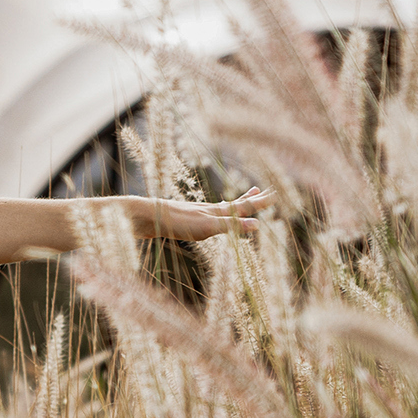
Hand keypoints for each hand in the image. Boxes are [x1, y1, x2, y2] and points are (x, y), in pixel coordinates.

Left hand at [126, 187, 271, 242]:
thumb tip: (258, 226)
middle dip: (251, 200)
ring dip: (234, 204)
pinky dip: (213, 214)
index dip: (258, 203)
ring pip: (219, 208)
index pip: (242, 207)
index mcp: (214, 212)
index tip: (274, 194)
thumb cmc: (173, 222)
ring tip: (242, 198)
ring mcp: (193, 213)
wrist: (142, 215)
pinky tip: (206, 215)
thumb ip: (230, 226)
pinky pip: (203, 216)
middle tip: (265, 191)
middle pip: (233, 204)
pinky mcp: (180, 219)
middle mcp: (206, 210)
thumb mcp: (206, 227)